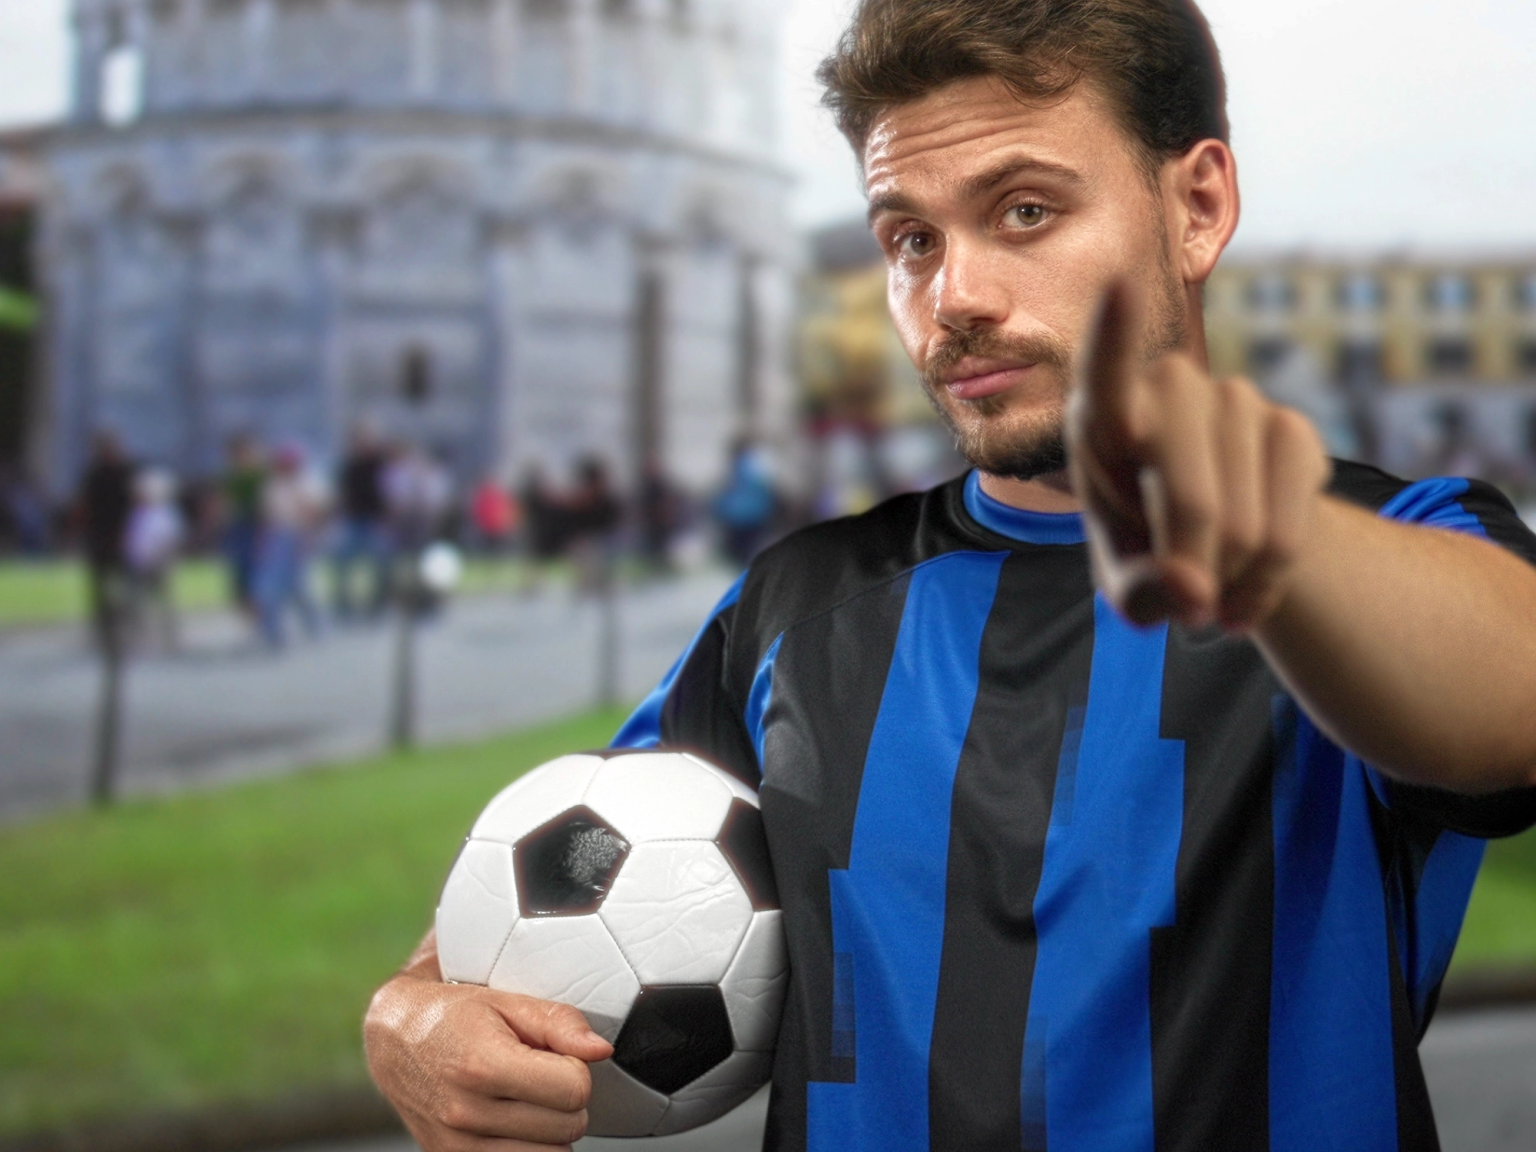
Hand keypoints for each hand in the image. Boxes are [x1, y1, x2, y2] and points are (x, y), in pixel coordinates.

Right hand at [364, 955, 613, 1150]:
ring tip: (526, 1097)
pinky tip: (514, 1120)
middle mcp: (466, 1112)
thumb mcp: (508, 1002)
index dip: (576, 1068)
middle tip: (541, 1074)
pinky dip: (530, 1148)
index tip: (556, 1056)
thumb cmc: (452, 1015)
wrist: (395, 1039)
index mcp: (482, 1066)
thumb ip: (559, 1023)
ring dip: (550, 1129)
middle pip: (568, 1126)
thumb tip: (599, 1050)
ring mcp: (457, 1146)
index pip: (574, 1089)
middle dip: (566, 1099)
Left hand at [1067, 281, 1330, 630]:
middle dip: (1189, 566)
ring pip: (1243, 523)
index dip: (1112, 334)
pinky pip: (1290, 528)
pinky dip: (1270, 581)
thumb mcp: (1129, 592)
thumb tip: (1189, 588)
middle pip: (1186, 497)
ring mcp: (1234, 400)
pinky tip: (1249, 590)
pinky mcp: (1293, 428)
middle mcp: (1166, 392)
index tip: (1118, 285)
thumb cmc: (1147, 559)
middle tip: (1186, 610)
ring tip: (1212, 591)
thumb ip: (1141, 594)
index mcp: (1101, 421)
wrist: (1219, 547)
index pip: (1103, 374)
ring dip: (1230, 579)